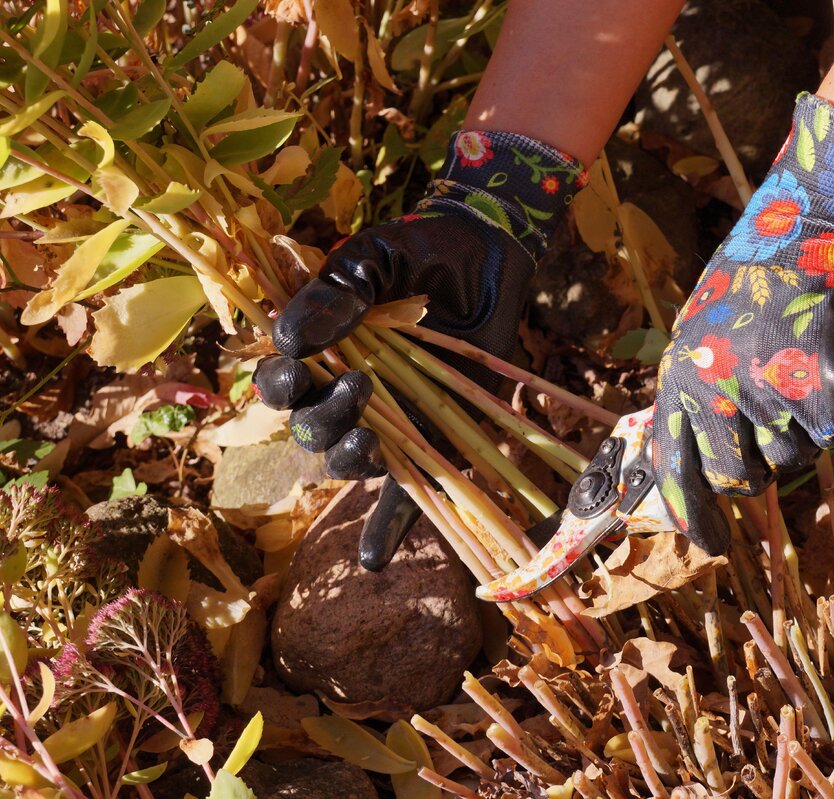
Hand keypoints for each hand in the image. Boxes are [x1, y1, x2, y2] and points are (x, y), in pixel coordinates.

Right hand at [253, 130, 586, 567]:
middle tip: (360, 384)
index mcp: (319, 353)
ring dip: (350, 458)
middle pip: (311, 432)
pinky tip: (371, 560)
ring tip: (370, 436)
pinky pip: (409, 490)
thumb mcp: (372, 258)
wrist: (483, 252)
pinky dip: (388, 527)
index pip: (280, 388)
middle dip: (324, 418)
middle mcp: (348, 393)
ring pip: (349, 461)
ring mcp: (391, 417)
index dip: (279, 386)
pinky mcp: (433, 433)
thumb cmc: (418, 251)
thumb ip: (337, 292)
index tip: (297, 367)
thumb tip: (292, 339)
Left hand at [651, 94, 833, 554]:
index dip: (695, 516)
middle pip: (745, 480)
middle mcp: (711, 389)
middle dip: (769, 464)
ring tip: (809, 368)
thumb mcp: (704, 335)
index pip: (678, 470)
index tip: (712, 547)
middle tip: (786, 419)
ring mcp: (761, 387)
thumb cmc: (758, 282)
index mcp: (679, 378)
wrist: (808, 221)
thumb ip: (700, 398)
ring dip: (811, 429)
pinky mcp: (814, 380)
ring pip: (799, 460)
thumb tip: (709, 473)